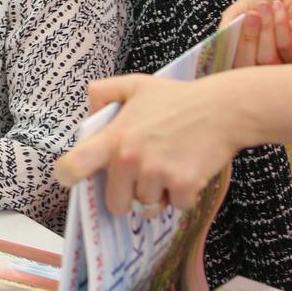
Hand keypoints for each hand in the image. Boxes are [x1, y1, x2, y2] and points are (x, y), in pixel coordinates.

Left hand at [54, 75, 242, 213]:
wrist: (223, 108)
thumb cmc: (178, 97)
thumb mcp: (135, 84)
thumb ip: (104, 93)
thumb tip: (89, 114)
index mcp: (115, 137)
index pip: (75, 166)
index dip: (68, 176)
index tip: (72, 179)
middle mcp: (131, 159)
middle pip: (116, 203)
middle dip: (129, 193)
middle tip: (145, 172)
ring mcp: (157, 174)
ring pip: (148, 205)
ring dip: (159, 193)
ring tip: (170, 165)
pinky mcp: (184, 186)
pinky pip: (176, 206)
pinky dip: (183, 194)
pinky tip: (189, 169)